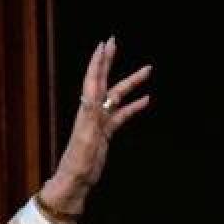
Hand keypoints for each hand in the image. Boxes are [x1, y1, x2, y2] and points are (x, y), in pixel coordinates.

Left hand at [41, 37, 151, 218]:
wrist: (75, 181)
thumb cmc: (78, 162)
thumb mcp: (85, 137)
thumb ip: (90, 115)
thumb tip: (93, 93)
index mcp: (86, 110)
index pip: (93, 80)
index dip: (98, 62)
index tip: (104, 44)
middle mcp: (91, 112)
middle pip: (103, 81)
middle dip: (108, 61)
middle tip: (114, 42)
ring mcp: (99, 122)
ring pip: (117, 97)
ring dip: (131, 83)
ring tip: (148, 70)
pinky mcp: (105, 133)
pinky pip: (121, 115)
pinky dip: (133, 107)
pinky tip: (146, 100)